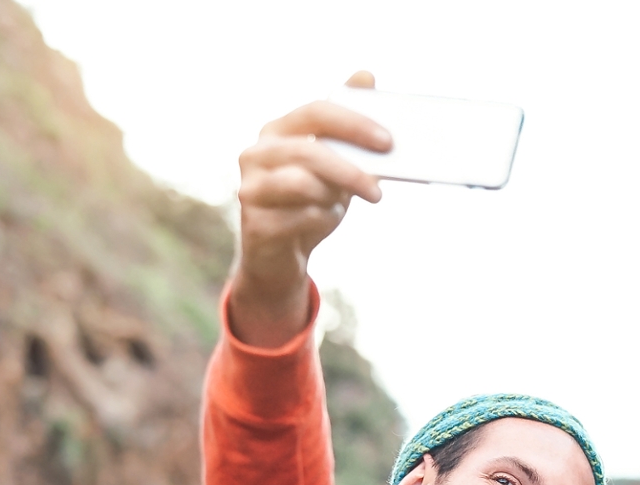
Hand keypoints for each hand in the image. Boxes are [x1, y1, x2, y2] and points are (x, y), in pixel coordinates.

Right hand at [231, 70, 389, 346]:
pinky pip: (302, 217)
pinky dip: (321, 220)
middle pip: (310, 149)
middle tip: (379, 190)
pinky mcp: (255, 224)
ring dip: (334, 195)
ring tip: (342, 205)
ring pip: (303, 183)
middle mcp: (257, 153)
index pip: (316, 111)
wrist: (281, 256)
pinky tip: (321, 221)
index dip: (354, 124)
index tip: (388, 141)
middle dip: (352, 169)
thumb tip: (365, 74)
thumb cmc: (310, 201)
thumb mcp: (334, 163)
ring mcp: (251, 187)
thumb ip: (346, 124)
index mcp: (278, 130)